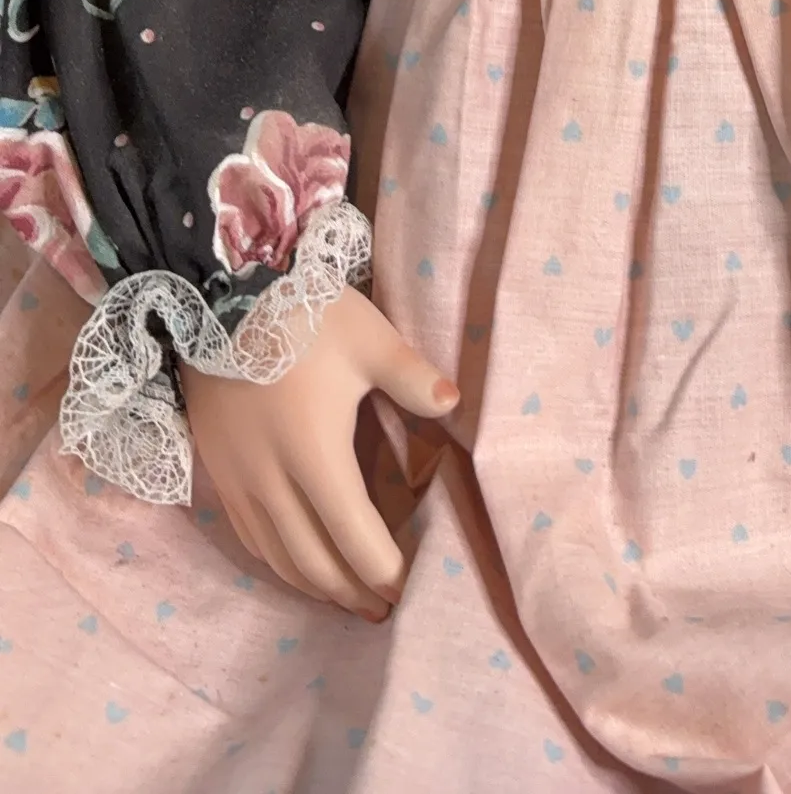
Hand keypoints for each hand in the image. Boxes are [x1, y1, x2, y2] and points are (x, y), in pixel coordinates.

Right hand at [181, 286, 457, 617]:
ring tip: (345, 598)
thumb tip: (455, 405)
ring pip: (278, 559)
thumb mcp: (367, 338)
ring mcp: (239, 482)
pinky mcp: (218, 473)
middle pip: (314, 562)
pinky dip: (278, 564)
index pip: (354, 538)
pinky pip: (250, 539)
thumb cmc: (301, 316)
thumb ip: (412, 377)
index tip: (405, 586)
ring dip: (314, 586)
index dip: (382, 570)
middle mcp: (272, 482)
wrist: (217, 298)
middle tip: (381, 608)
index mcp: (316, 455)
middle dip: (351, 591)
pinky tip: (296, 565)